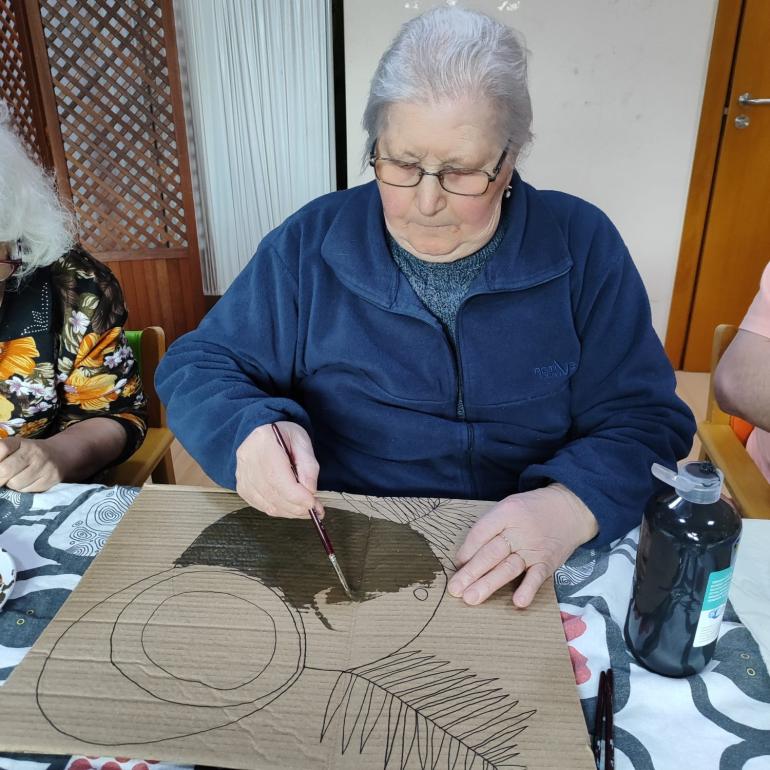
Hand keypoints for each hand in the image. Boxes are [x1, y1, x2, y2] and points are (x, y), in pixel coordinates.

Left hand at [0, 436, 70, 491]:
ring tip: (16, 479)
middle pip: (5, 470)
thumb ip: (0, 455)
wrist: (59, 456)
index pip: (2, 448)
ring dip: (11, 485)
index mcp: (21, 442)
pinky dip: (23, 489)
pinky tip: (27, 482)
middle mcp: (34, 452)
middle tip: (2, 478)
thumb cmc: (27, 454)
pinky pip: (28, 490)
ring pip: (16, 484)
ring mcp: (44, 466)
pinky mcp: (50, 479)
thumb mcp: (13, 448)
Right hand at [235, 421, 323, 518]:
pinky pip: (260, 505)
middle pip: (272, 492)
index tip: (313, 504)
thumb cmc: (285, 435)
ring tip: (306, 510)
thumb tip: (310, 490)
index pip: (277, 477)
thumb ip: (308, 465)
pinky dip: (278, 510)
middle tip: (315, 510)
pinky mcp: (242, 486)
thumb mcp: (302, 441)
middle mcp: (248, 459)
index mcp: (264, 442)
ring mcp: (242, 474)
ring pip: (267, 503)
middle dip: (296, 506)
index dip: (296, 495)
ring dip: (289, 511)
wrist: (265, 431)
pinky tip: (290, 508)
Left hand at [448, 484, 597, 607]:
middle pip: (490, 553)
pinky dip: (528, 589)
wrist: (569, 508)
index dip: (466, 550)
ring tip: (471, 598)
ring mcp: (534, 548)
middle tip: (455, 590)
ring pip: (508, 568)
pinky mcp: (548, 562)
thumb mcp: (507, 508)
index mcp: (505, 513)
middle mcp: (518, 532)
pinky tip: (518, 602)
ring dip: (489, 584)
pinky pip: (537, 577)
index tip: (456, 565)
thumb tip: (466, 557)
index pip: (480, 533)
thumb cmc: (530, 511)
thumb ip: (489, 528)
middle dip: (471, 572)